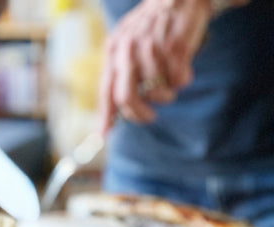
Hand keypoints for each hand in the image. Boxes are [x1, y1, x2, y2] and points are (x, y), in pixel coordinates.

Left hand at [99, 0, 212, 134]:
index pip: (106, 91)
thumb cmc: (155, 30)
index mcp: (114, 49)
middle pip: (126, 97)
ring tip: (171, 81)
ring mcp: (151, 45)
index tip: (104, 134)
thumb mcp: (129, 46)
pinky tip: (184, 69)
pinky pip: (178, 80)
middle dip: (139, 114)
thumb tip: (107, 122)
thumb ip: (119, 77)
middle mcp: (129, 47)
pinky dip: (183, 81)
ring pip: (156, 91)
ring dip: (167, 94)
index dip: (106, 116)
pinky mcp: (175, 45)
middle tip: (150, 116)